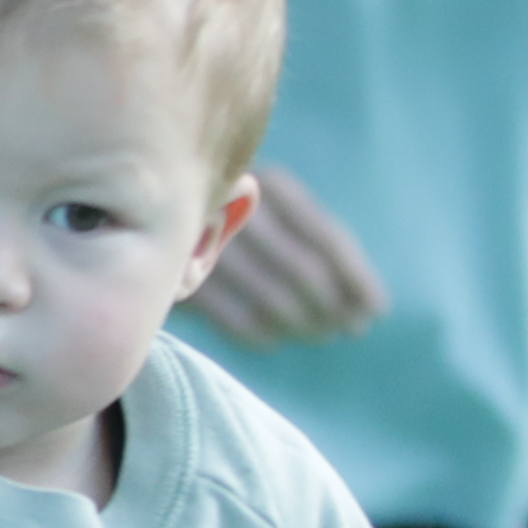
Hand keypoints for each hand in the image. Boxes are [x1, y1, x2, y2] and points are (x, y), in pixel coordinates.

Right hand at [197, 169, 388, 348]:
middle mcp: (240, 208)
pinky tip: (274, 339)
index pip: (328, 239)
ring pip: (273, 302)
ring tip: (320, 335)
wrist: (150, 208)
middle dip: (334, 309)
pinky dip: (262, 336)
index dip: (358, 279)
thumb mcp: (278, 209)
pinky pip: (236, 321)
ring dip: (305, 327)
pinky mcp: (179, 277)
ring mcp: (206, 244)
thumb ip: (320, 246)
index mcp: (274, 187)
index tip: (377, 311)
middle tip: (349, 330)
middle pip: (304, 274)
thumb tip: (369, 306)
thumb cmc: (239, 214)